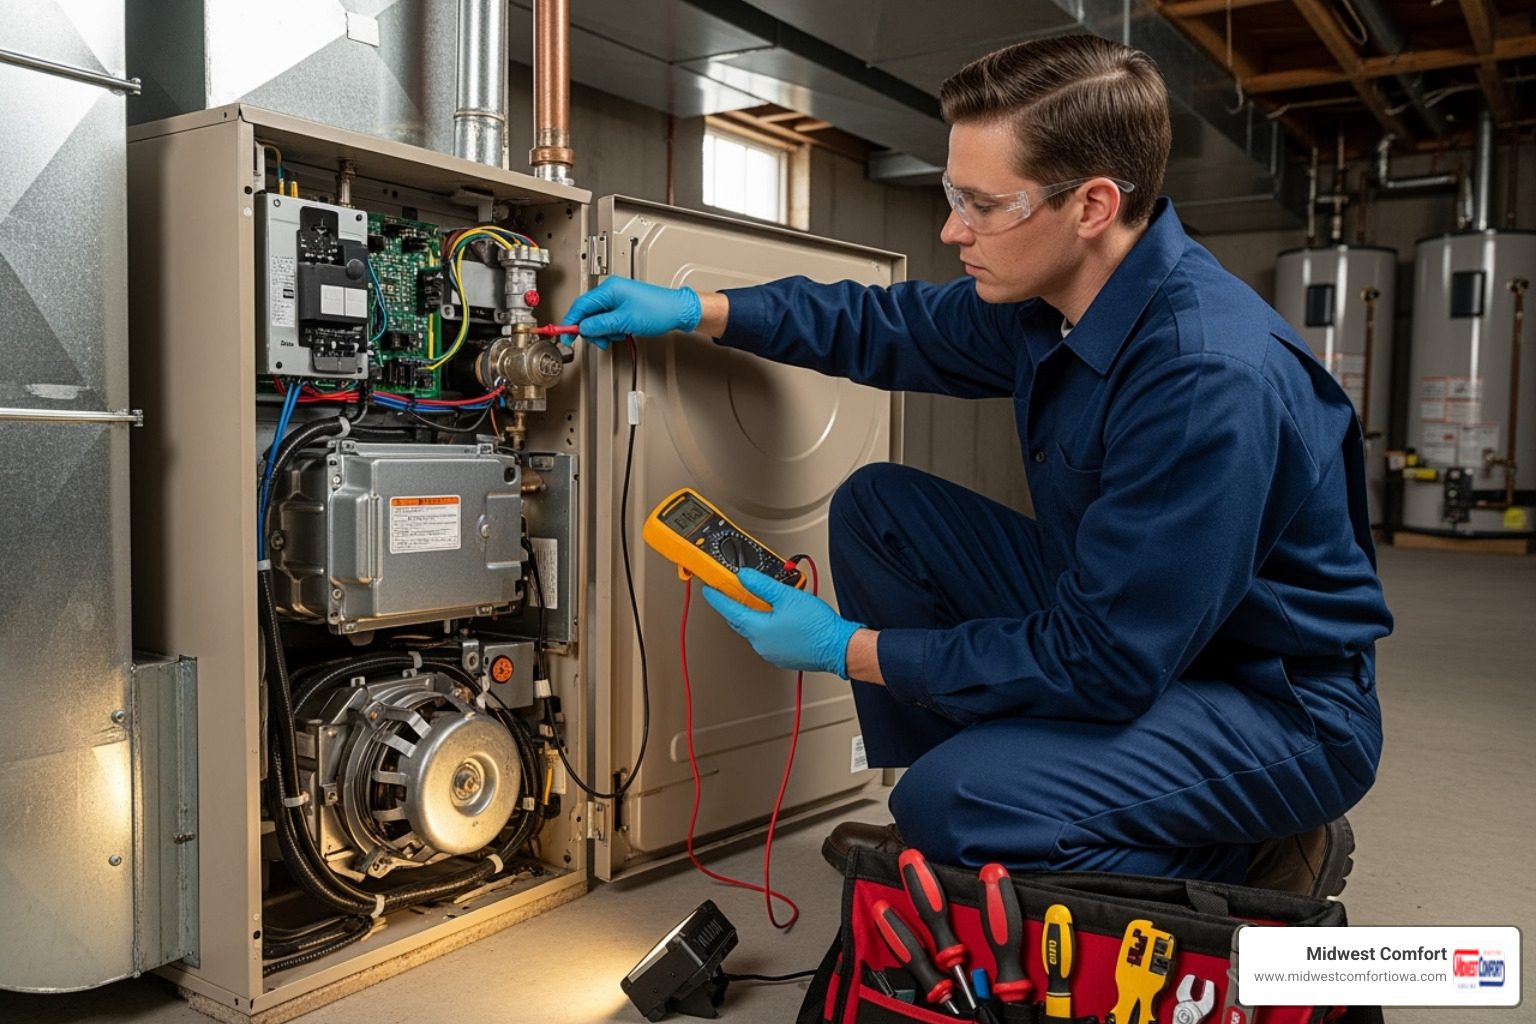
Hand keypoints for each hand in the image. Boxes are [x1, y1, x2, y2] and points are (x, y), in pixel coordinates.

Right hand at [560, 277, 701, 348]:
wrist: (677, 310)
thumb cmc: (657, 311)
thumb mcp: (624, 321)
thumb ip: (600, 325)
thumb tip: (583, 328)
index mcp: (609, 290)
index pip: (580, 306)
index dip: (571, 323)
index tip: (565, 336)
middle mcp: (611, 291)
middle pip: (587, 313)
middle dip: (591, 330)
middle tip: (599, 340)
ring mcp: (617, 298)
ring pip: (598, 318)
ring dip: (602, 331)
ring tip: (615, 336)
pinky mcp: (623, 305)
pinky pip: (608, 319)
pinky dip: (611, 329)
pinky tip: (621, 332)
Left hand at [701, 568, 862, 677]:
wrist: (839, 647)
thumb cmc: (818, 626)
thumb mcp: (787, 596)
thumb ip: (762, 585)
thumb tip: (745, 576)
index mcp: (758, 629)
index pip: (729, 609)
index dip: (717, 597)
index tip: (708, 589)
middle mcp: (761, 644)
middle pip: (739, 621)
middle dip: (733, 605)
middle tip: (730, 591)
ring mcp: (771, 652)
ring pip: (753, 630)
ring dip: (751, 615)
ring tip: (758, 600)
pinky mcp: (783, 656)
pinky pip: (766, 638)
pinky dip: (765, 626)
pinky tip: (776, 617)